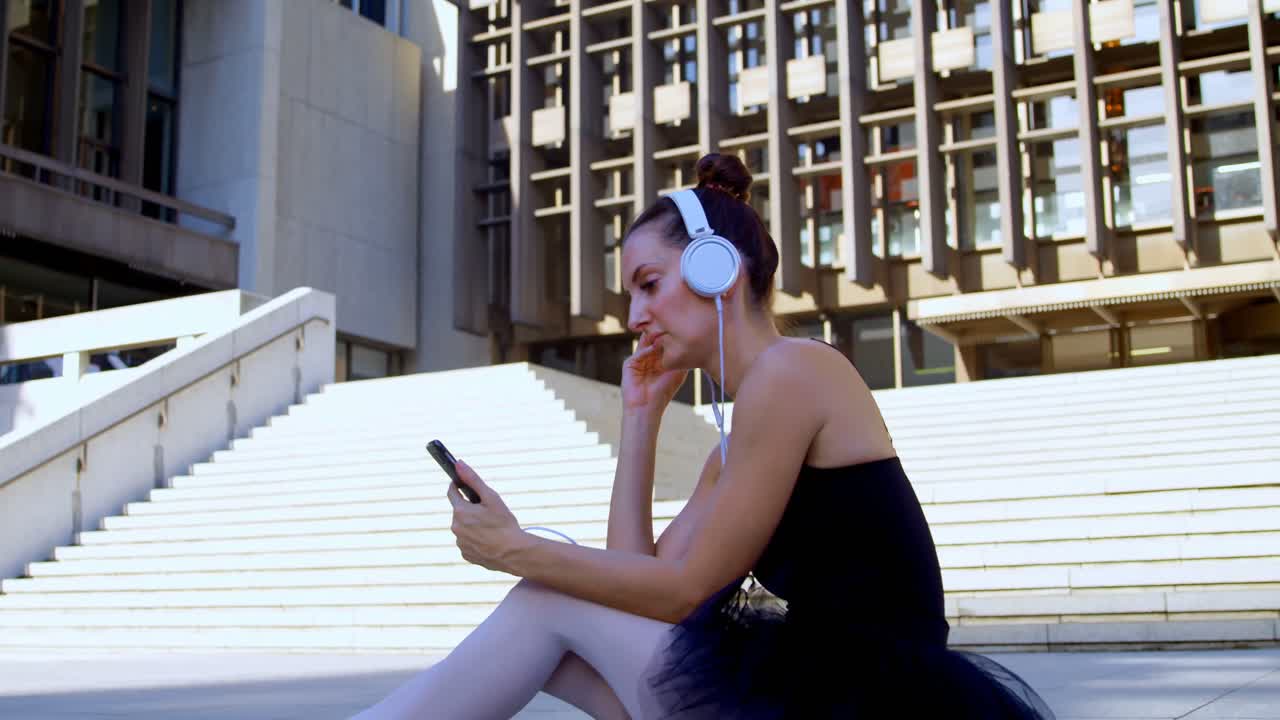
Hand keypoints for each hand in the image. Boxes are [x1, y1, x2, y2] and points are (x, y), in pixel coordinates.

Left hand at [448, 460, 523, 574]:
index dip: (458, 486)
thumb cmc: (504, 524)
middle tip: (488, 511)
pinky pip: (468, 542)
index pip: (452, 492)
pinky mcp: (466, 554)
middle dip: (471, 509)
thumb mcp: (491, 497)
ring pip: (464, 528)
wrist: (514, 553)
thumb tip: (458, 463)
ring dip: (473, 525)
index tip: (462, 483)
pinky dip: (476, 539)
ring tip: (492, 528)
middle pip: (460, 511)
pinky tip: (490, 540)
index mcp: (460, 511)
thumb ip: (473, 479)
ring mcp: (460, 543)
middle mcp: (455, 527)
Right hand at [621, 332, 687, 413]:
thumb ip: (681, 359)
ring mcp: (638, 360)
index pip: (664, 342)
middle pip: (653, 340)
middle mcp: (648, 358)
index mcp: (658, 359)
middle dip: (661, 333)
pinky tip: (654, 347)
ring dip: (653, 339)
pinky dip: (646, 350)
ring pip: (645, 344)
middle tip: (670, 324)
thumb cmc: (663, 393)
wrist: (646, 408)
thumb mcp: (677, 374)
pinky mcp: (629, 364)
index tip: (679, 327)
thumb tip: (691, 345)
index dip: (670, 335)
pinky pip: (638, 353)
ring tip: (662, 332)